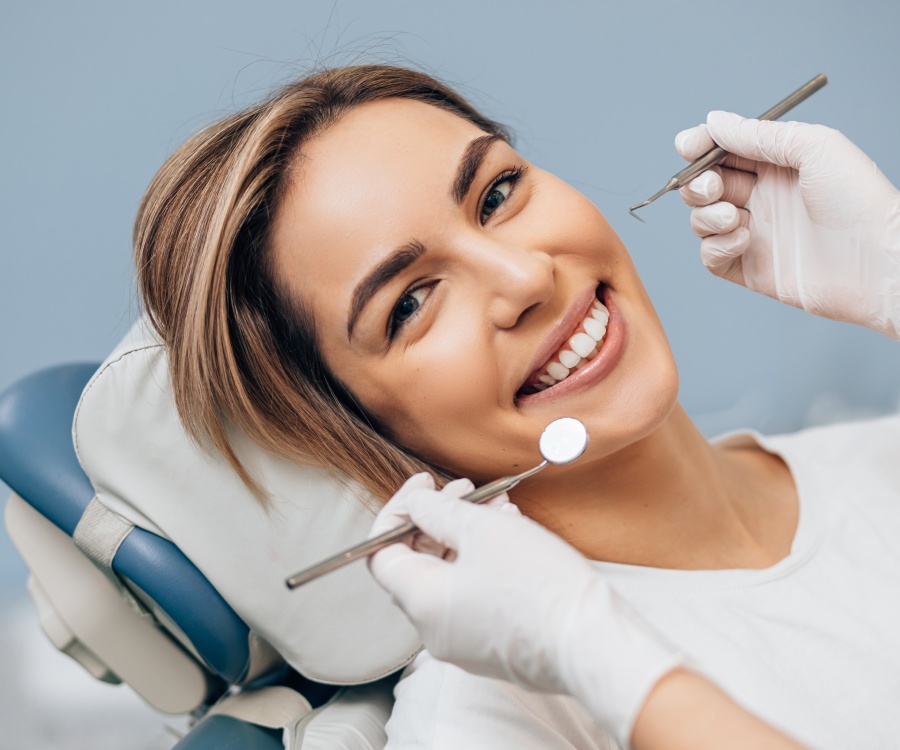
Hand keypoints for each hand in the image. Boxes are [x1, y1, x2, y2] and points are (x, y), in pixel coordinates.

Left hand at [368, 475, 683, 745]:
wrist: (594, 642)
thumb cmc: (539, 586)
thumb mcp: (483, 530)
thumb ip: (438, 512)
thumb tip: (415, 503)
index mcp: (422, 602)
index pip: (381, 554)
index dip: (398, 512)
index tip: (423, 485)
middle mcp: (434, 629)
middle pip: (417, 563)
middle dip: (438, 518)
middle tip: (465, 489)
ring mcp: (465, 642)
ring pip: (452, 576)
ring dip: (467, 535)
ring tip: (499, 505)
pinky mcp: (494, 645)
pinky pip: (475, 595)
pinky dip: (484, 561)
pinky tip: (512, 532)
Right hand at [676, 111, 899, 338]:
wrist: (876, 261)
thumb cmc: (858, 200)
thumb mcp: (813, 148)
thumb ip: (759, 135)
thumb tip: (714, 121)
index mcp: (776, 165)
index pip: (723, 151)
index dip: (700, 147)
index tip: (688, 146)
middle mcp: (762, 198)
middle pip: (704, 185)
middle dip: (697, 183)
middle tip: (714, 188)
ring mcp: (754, 234)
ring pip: (701, 220)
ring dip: (707, 215)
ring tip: (734, 218)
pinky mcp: (749, 268)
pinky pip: (710, 256)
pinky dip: (716, 246)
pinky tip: (743, 240)